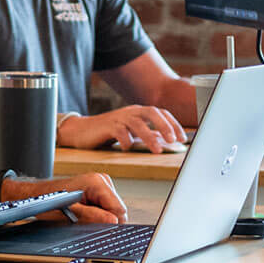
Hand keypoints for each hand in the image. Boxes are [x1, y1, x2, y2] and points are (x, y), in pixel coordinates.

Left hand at [3, 172, 127, 224]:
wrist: (37, 196)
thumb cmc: (49, 203)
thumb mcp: (71, 215)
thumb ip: (94, 217)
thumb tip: (113, 221)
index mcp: (97, 182)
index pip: (120, 210)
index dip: (110, 223)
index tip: (95, 227)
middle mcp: (101, 180)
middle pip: (118, 211)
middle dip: (105, 220)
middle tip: (84, 221)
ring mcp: (101, 184)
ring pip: (113, 211)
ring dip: (100, 217)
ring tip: (81, 215)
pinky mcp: (98, 190)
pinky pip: (106, 208)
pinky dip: (97, 214)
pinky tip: (83, 212)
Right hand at [58, 106, 186, 152]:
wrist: (81, 131)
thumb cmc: (108, 132)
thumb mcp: (131, 132)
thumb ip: (147, 134)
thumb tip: (165, 140)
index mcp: (138, 112)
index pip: (160, 113)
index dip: (173, 124)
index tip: (181, 138)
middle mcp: (130, 112)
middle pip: (151, 112)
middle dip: (165, 125)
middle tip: (173, 140)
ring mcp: (118, 118)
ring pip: (137, 122)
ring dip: (149, 136)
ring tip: (157, 150)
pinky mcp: (106, 126)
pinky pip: (119, 131)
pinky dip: (126, 140)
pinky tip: (128, 149)